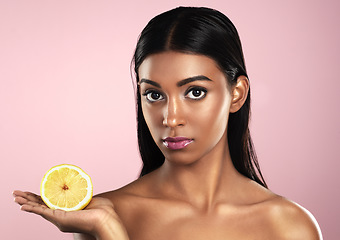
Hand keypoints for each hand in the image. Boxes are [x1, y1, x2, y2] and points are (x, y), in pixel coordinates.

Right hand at [13, 190, 128, 239]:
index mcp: (67, 212)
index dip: (38, 198)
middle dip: (27, 199)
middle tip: (16, 194)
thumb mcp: (89, 198)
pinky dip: (32, 209)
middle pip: (40, 206)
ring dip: (26, 202)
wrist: (106, 219)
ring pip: (38, 209)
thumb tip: (78, 183)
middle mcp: (60, 217)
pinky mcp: (60, 218)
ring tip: (15, 197)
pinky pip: (42, 212)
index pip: (49, 203)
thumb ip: (81, 192)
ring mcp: (59, 218)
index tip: (31, 193)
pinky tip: (23, 206)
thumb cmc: (103, 211)